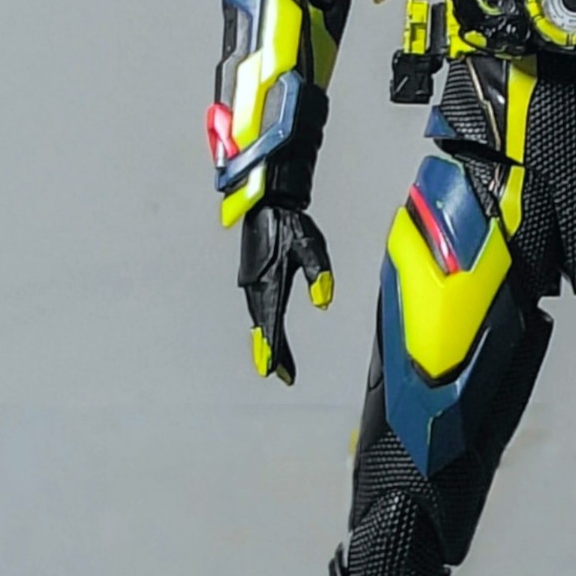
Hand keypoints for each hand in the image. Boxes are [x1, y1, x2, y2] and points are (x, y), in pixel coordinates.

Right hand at [237, 203, 333, 384]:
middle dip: (271, 351)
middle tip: (280, 373)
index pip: (272, 325)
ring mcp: (252, 282)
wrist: (266, 202)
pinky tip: (267, 327)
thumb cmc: (287, 222)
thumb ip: (318, 275)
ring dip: (266, 339)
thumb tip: (323, 301)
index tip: (277, 372)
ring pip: (258, 319)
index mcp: (270, 283)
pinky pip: (257, 308)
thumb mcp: (310, 247)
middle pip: (263, 327)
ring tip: (275, 359)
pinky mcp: (253, 277)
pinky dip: (262, 324)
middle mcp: (257, 286)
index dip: (276, 351)